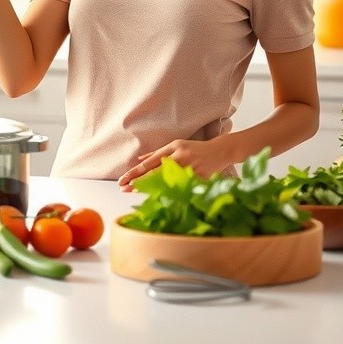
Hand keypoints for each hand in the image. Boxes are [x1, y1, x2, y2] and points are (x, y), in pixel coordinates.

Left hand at [117, 136, 231, 190]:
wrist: (219, 151)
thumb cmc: (195, 148)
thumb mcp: (176, 145)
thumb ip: (157, 153)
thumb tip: (139, 160)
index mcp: (173, 148)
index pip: (150, 162)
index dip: (135, 172)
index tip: (123, 179)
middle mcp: (180, 158)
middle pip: (155, 172)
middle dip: (137, 181)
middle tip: (123, 187)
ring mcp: (189, 169)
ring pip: (166, 181)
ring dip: (148, 188)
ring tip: (133, 191)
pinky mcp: (198, 178)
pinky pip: (180, 188)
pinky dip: (168, 193)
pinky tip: (156, 198)